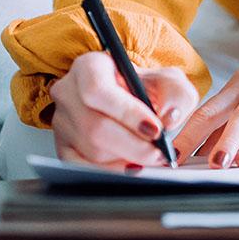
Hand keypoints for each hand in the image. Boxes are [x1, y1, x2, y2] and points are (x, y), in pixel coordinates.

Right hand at [49, 51, 198, 168]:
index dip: (127, 113)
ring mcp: (61, 122)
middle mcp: (68, 93)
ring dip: (125, 159)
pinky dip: (110, 172)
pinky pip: (82, 168)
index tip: (155, 129)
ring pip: (90, 150)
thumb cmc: (145, 86)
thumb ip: (176, 93)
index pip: (97, 90)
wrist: (130, 97)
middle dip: (132, 145)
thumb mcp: (167, 80)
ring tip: (150, 158)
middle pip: (93, 126)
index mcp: (89, 67)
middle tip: (158, 154)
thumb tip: (170, 118)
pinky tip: (131, 168)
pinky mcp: (62, 147)